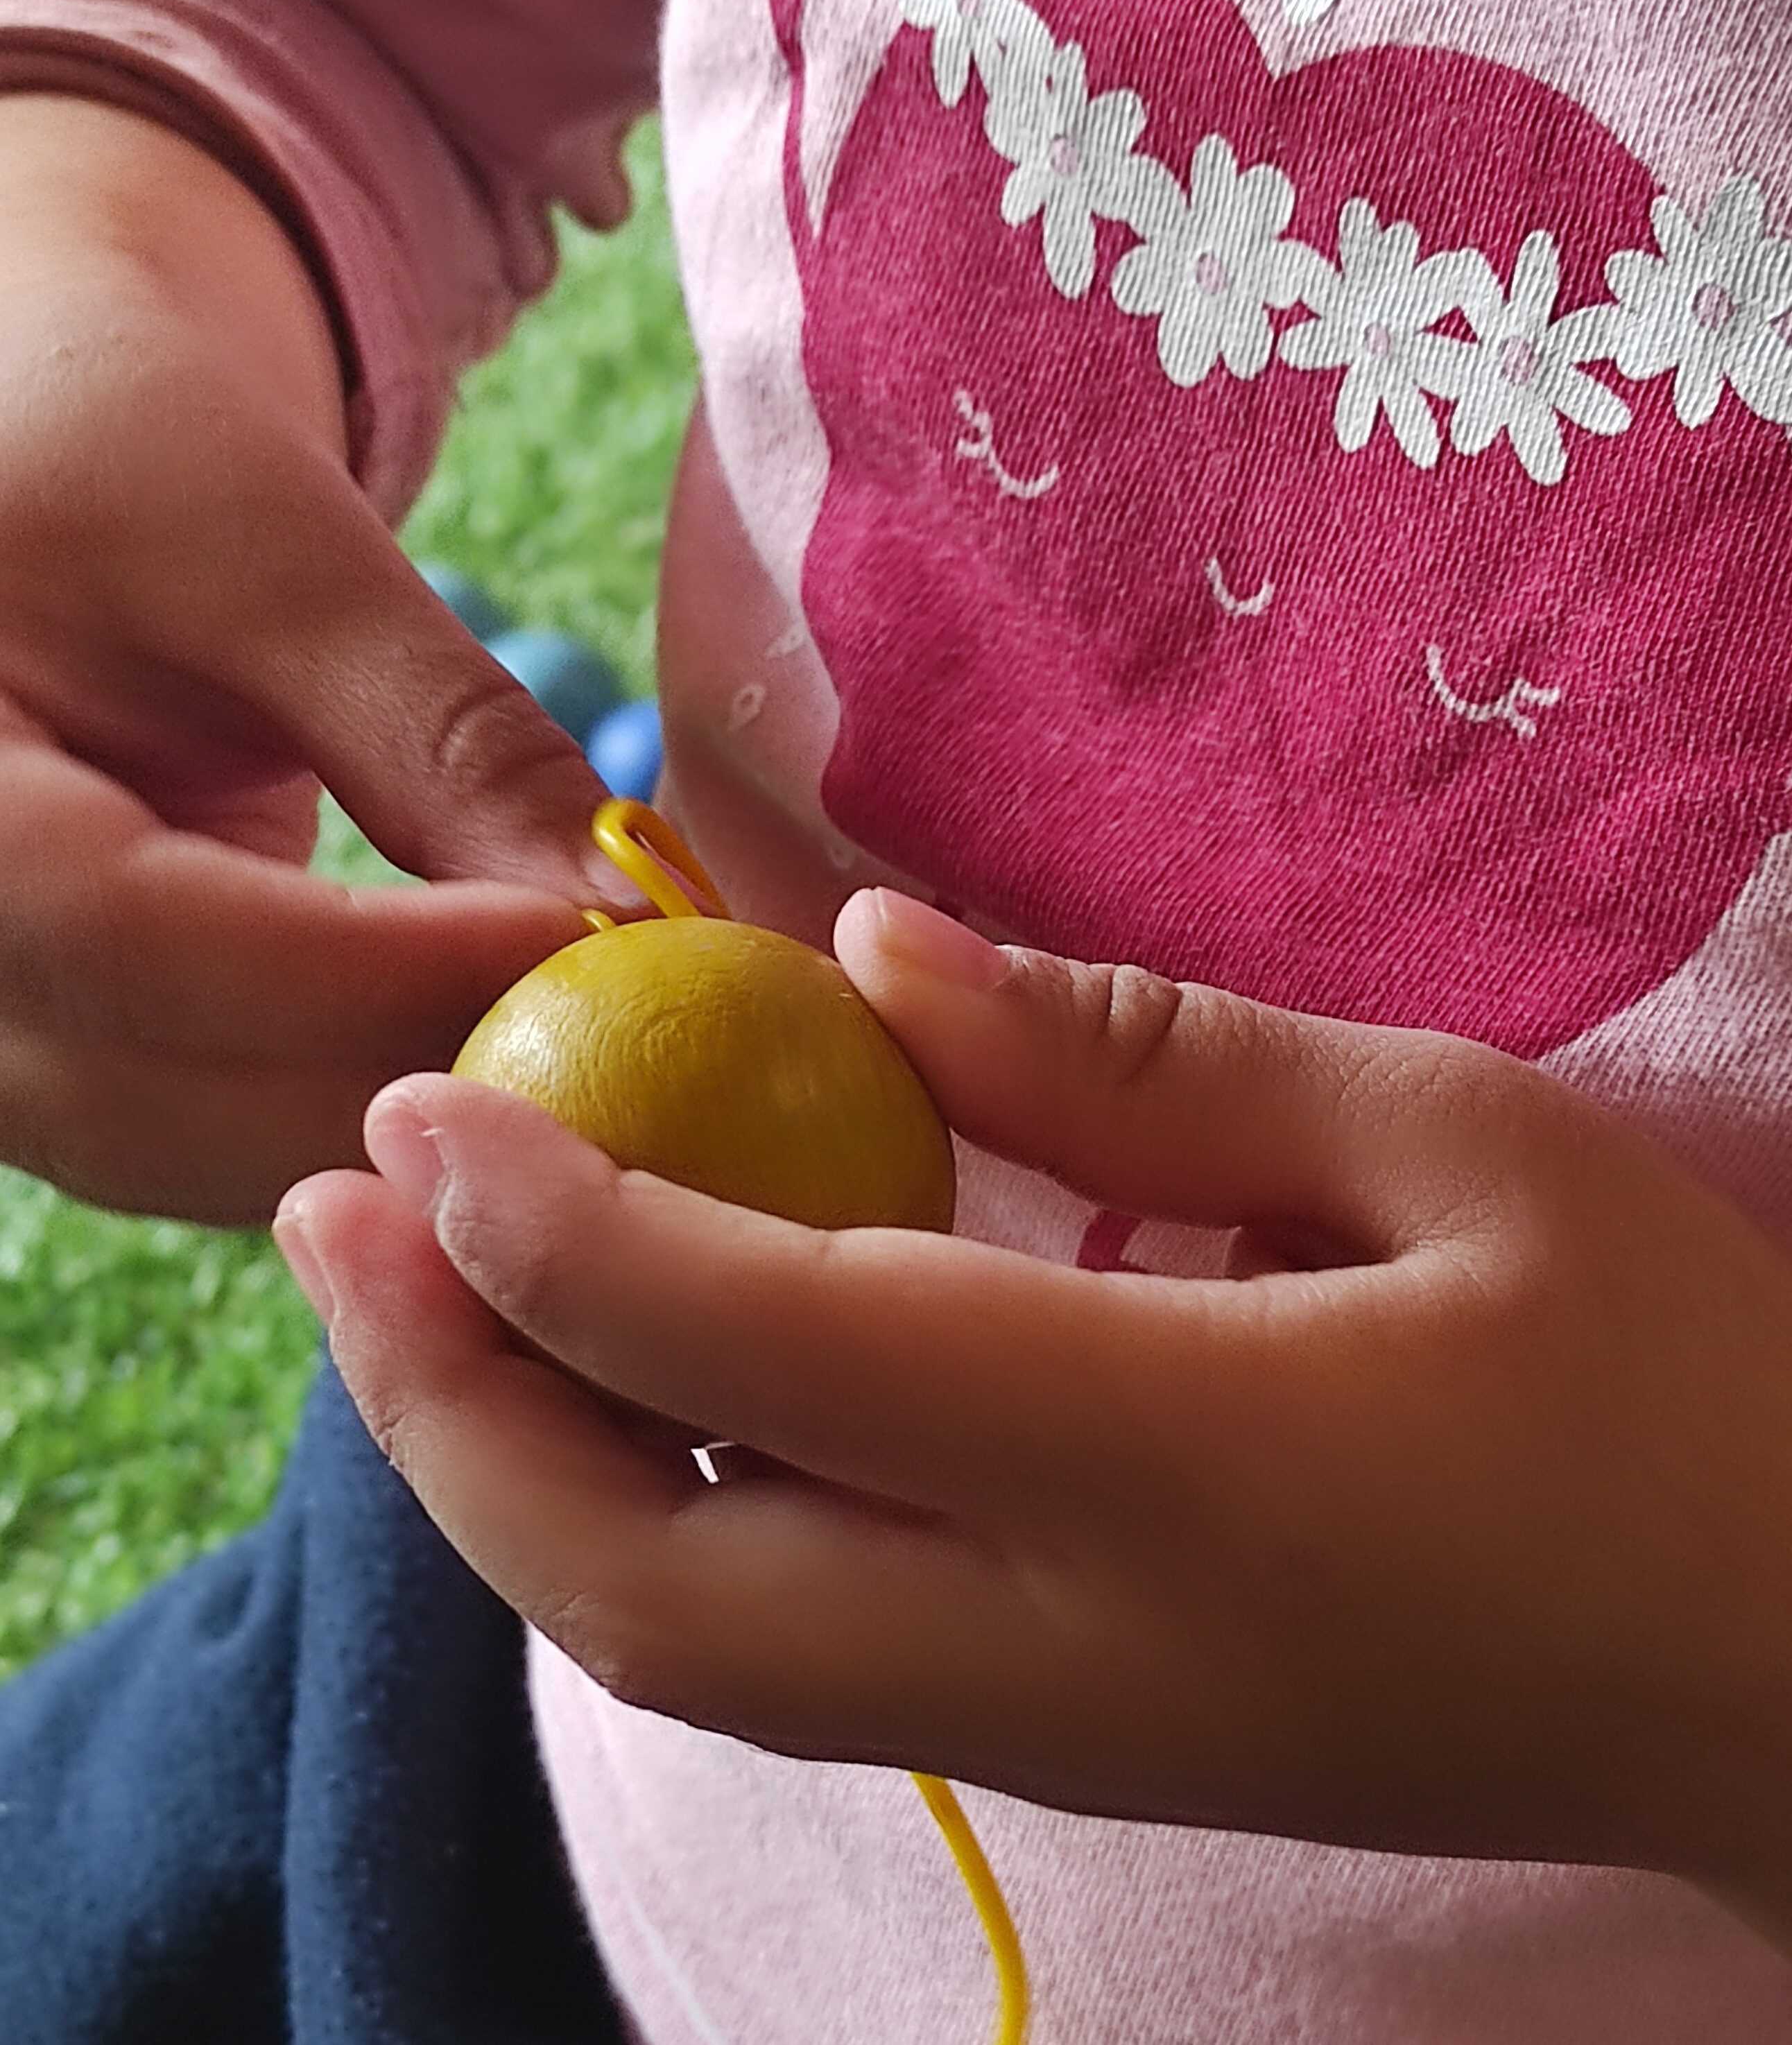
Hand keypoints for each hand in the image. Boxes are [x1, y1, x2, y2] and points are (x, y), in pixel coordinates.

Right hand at [0, 97, 615, 1220]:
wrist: (30, 461)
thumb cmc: (117, 453)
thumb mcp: (274, 554)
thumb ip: (446, 745)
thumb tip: (637, 924)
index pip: (140, 941)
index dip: (386, 971)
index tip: (600, 957)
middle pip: (164, 1100)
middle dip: (424, 1087)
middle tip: (642, 1047)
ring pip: (196, 1156)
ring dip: (412, 1128)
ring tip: (600, 1064)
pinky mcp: (64, 1050)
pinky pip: (216, 1135)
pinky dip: (368, 1117)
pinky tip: (511, 1069)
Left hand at [278, 889, 1791, 1940]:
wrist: (1783, 1666)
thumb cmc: (1665, 1379)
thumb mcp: (1446, 1142)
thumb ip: (1141, 1059)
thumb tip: (877, 970)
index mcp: (1176, 1466)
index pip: (780, 1355)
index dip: (561, 1230)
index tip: (416, 1108)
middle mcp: (1066, 1644)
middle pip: (649, 1584)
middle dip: (445, 1406)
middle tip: (327, 1215)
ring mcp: (1052, 1733)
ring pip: (680, 1649)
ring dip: (510, 1474)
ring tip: (411, 1294)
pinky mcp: (1064, 1747)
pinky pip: (771, 1657)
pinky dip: (634, 1524)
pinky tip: (607, 1385)